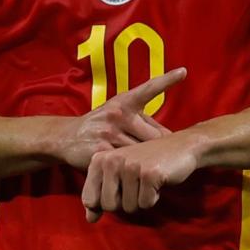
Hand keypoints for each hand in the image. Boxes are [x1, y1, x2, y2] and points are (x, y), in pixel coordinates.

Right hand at [54, 67, 186, 169]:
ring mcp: (109, 133)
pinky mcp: (102, 152)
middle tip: (166, 158)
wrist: (67, 137)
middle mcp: (118, 114)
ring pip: (142, 153)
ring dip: (147, 163)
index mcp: (124, 102)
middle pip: (154, 136)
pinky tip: (135, 177)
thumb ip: (142, 121)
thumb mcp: (118, 113)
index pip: (148, 89)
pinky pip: (126, 165)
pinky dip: (133, 172)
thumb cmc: (101, 123)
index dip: (166, 80)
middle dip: (161, 149)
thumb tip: (170, 136)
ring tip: (151, 169)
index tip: (183, 72)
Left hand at [81, 130, 200, 222]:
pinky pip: (146, 203)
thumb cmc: (147, 163)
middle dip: (126, 202)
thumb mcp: (119, 176)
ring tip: (147, 180)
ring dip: (141, 199)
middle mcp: (111, 161)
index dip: (106, 202)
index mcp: (99, 160)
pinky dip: (154, 197)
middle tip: (136, 184)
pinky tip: (158, 180)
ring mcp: (130, 166)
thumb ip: (102, 196)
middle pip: (109, 206)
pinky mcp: (149, 174)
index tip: (120, 188)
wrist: (180, 147)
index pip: (89, 200)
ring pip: (129, 207)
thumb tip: (90, 219)